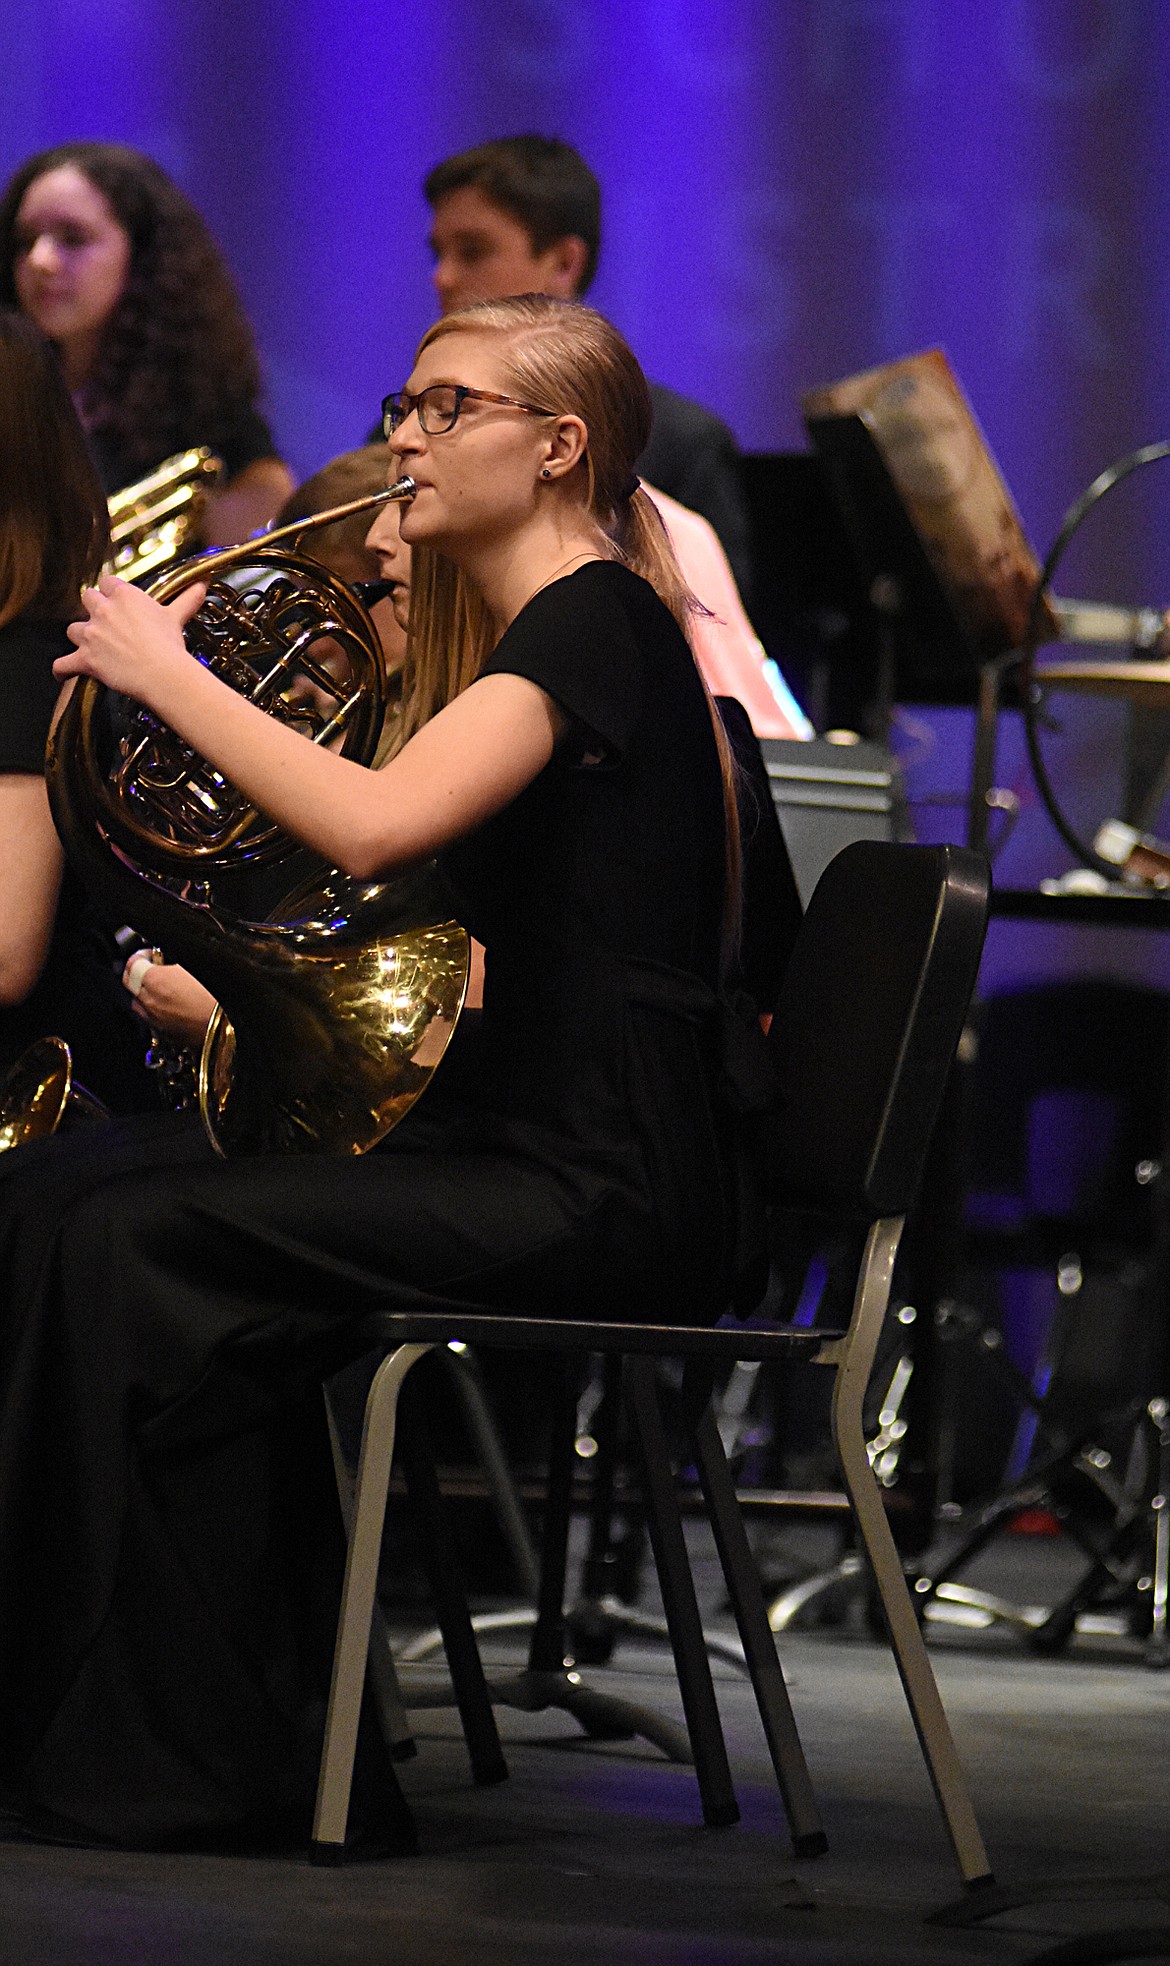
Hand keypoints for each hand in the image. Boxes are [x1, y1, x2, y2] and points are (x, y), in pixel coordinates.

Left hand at [55, 574, 206, 706]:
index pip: (108, 582)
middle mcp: (103, 610)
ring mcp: (91, 634)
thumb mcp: (177, 617)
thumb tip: (202, 585)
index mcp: (124, 595)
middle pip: (87, 598)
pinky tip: (63, 673)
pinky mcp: (85, 659)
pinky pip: (63, 663)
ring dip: (79, 636)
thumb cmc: (170, 644)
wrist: (162, 673)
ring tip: (89, 645)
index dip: (112, 592)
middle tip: (105, 621)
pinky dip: (63, 669)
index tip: (118, 600)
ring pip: (73, 629)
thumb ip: (187, 599)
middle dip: (93, 608)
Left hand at [123, 951, 216, 1047]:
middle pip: (131, 984)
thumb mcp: (200, 965)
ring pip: (140, 1004)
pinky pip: (153, 1019)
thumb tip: (172, 957)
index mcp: (155, 980)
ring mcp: (156, 1022)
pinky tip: (177, 1007)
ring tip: (167, 989)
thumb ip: (177, 959)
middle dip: (140, 975)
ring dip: (147, 994)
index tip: (151, 954)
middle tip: (156, 969)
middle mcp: (150, 1002)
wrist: (232, 1030)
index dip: (141, 956)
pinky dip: (159, 1011)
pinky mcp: (166, 1036)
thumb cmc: (220, 999)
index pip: (133, 963)